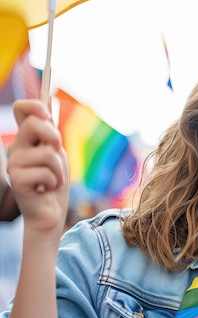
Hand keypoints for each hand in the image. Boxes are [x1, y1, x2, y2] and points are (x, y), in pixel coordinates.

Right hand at [6, 99, 68, 237]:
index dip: (34, 105)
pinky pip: (46, 172)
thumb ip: (51, 134)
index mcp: (27, 139)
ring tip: (54, 179)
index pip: (22, 109)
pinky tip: (47, 188)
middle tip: (57, 155)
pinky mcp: (16, 180)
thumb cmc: (55, 182)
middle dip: (54, 138)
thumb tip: (48, 102)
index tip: (48, 115)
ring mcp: (13, 164)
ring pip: (47, 153)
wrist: (51, 211)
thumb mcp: (58, 153)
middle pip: (35, 124)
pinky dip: (55, 181)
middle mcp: (16, 148)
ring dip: (59, 169)